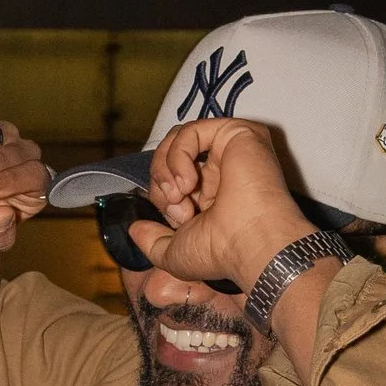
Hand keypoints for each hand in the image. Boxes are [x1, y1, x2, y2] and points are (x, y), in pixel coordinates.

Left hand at [136, 118, 313, 295]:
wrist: (252, 244)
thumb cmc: (223, 252)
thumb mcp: (172, 253)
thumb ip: (150, 240)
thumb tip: (134, 228)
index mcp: (211, 195)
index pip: (170, 178)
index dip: (160, 196)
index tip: (176, 219)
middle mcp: (222, 171)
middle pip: (170, 156)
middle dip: (162, 183)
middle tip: (177, 208)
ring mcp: (230, 151)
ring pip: (177, 140)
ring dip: (166, 168)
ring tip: (179, 193)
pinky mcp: (238, 133)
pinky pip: (190, 131)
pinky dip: (177, 155)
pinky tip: (188, 180)